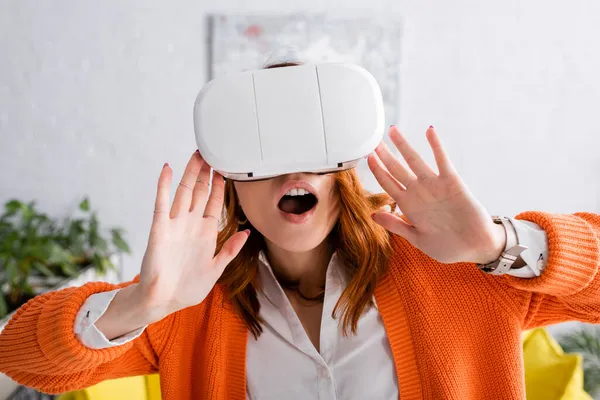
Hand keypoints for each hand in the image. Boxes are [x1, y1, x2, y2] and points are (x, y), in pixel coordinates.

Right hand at [136, 151, 249, 320]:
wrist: (163, 302)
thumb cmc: (187, 288)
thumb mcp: (216, 268)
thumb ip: (230, 250)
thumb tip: (246, 232)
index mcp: (205, 233)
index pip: (213, 202)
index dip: (219, 186)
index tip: (225, 169)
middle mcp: (190, 225)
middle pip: (198, 192)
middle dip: (205, 173)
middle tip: (210, 153)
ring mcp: (175, 225)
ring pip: (183, 192)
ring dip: (189, 173)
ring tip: (196, 155)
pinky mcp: (159, 229)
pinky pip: (162, 203)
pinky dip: (164, 186)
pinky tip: (167, 169)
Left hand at [367, 126, 505, 264]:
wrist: (476, 247)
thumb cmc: (448, 246)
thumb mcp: (417, 238)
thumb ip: (396, 225)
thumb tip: (373, 215)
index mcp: (408, 206)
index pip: (388, 184)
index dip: (377, 170)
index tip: (367, 158)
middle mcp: (419, 192)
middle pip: (396, 169)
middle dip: (385, 154)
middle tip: (374, 139)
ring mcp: (434, 186)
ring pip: (415, 160)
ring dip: (403, 145)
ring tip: (393, 130)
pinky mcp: (452, 182)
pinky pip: (442, 161)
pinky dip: (436, 146)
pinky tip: (429, 132)